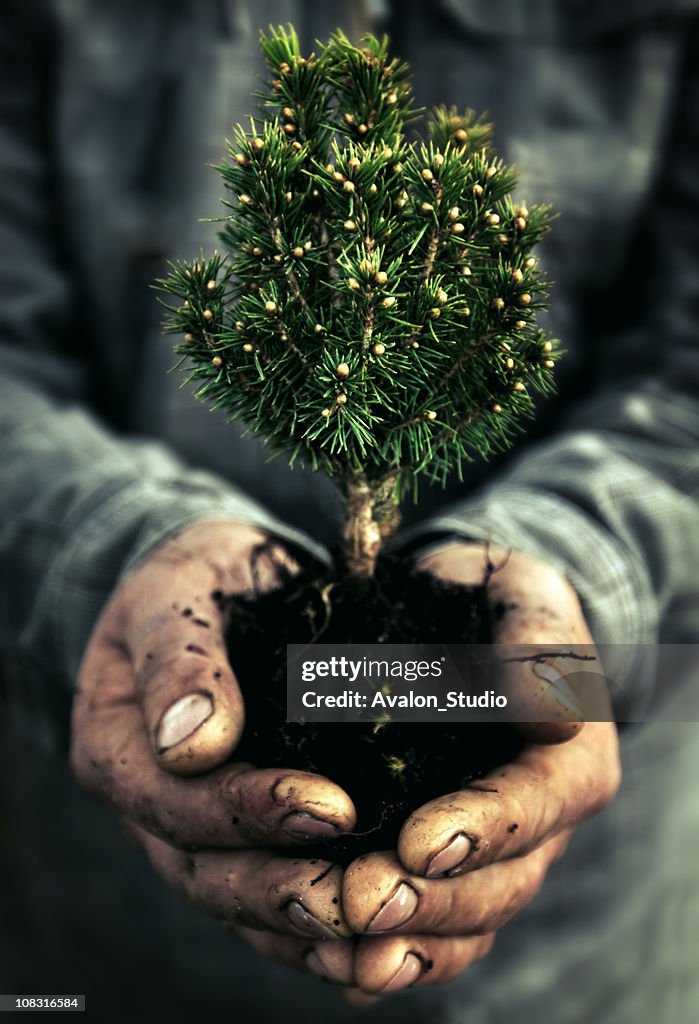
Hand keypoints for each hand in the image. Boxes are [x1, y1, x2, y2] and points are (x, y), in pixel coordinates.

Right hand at [70, 520, 355, 953]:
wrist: (222, 583)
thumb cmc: (200, 577)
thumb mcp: (179, 588)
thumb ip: (178, 656)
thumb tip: (192, 745)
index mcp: (117, 743)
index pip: (172, 800)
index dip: (247, 811)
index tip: (331, 805)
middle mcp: (148, 802)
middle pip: (201, 871)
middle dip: (279, 884)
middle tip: (356, 891)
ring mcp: (191, 827)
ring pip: (236, 900)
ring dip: (300, 925)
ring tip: (370, 934)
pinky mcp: (239, 835)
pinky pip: (266, 897)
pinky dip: (311, 929)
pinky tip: (370, 939)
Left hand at [339, 543, 620, 997]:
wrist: (460, 627)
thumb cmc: (492, 600)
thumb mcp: (521, 591)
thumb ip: (536, 636)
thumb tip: (546, 705)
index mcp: (572, 758)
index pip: (537, 802)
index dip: (482, 827)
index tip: (417, 841)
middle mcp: (541, 823)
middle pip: (501, 883)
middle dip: (433, 898)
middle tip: (361, 899)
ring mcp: (494, 856)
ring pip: (466, 922)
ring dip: (408, 943)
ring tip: (346, 946)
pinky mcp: (447, 871)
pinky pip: (432, 932)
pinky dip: (391, 954)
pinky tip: (338, 965)